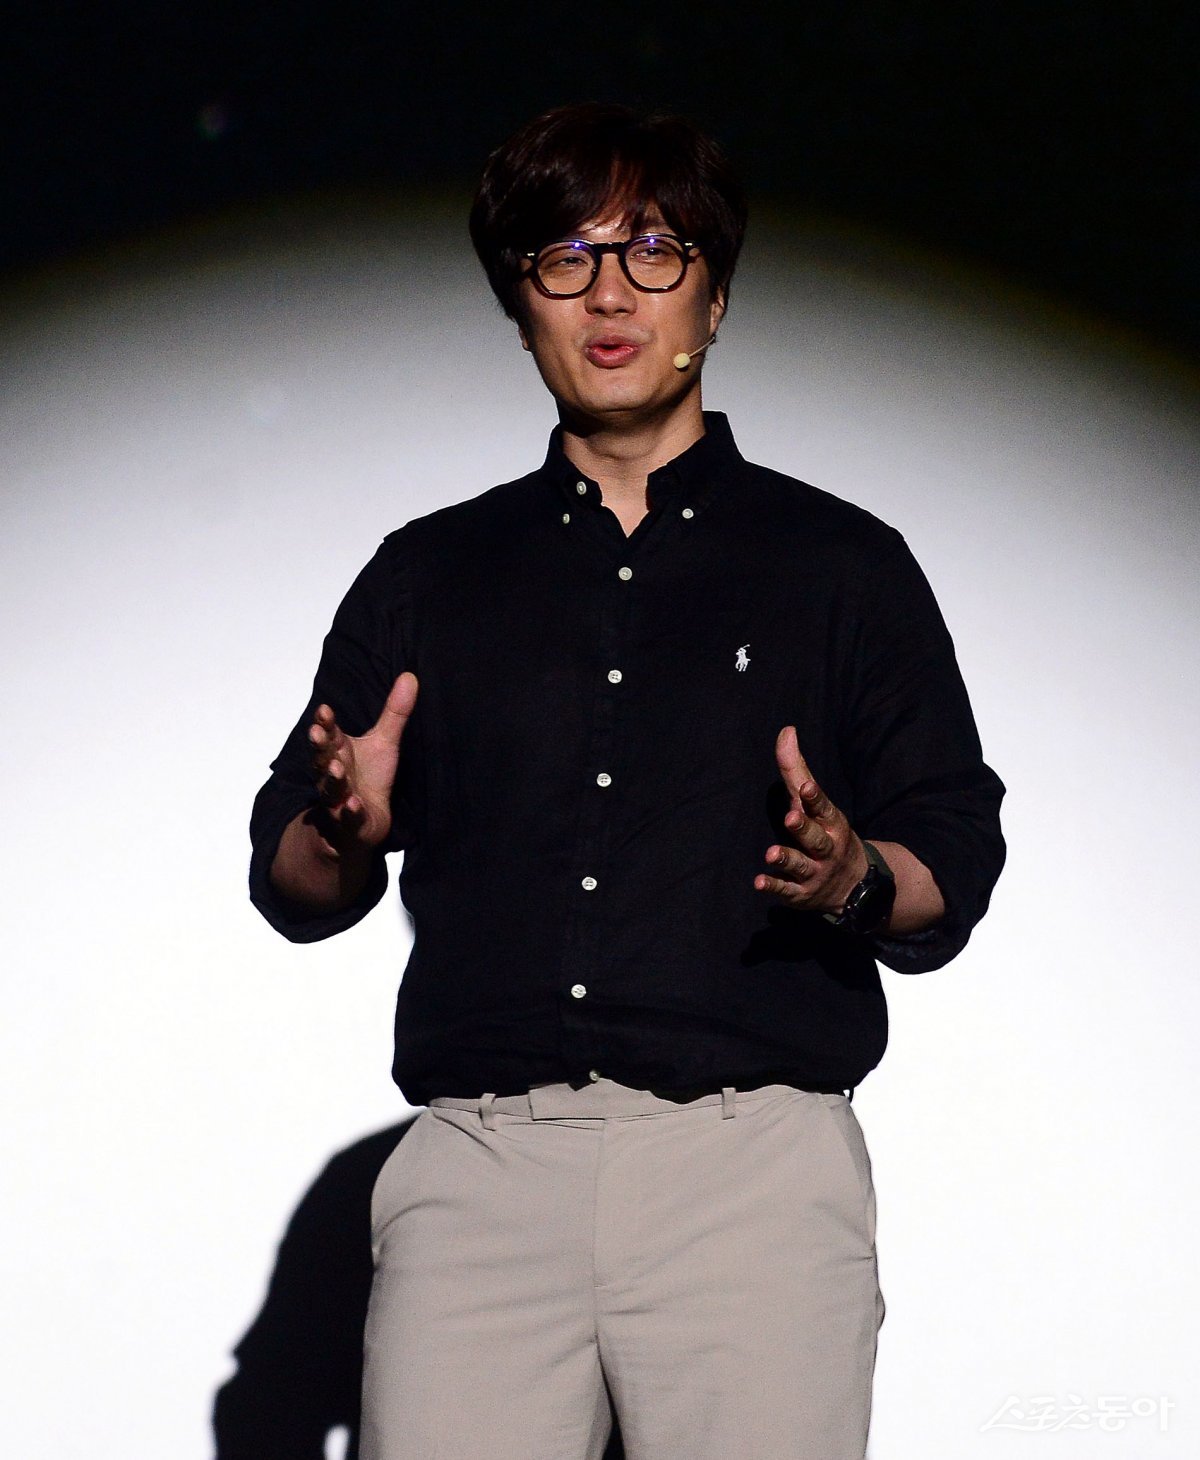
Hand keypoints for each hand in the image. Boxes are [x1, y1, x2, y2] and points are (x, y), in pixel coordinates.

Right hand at [307, 672, 418, 852]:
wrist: (362, 824)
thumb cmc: (369, 778)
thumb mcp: (385, 743)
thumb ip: (394, 713)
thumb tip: (410, 676)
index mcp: (338, 752)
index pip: (328, 735)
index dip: (325, 724)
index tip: (324, 710)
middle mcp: (332, 774)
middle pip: (322, 759)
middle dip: (319, 747)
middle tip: (318, 734)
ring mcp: (338, 800)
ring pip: (331, 789)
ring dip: (332, 779)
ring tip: (336, 769)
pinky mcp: (350, 824)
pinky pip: (348, 819)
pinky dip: (349, 812)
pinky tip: (353, 805)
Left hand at [754, 725, 867, 915]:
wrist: (855, 886)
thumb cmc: (827, 833)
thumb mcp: (816, 803)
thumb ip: (796, 770)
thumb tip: (786, 730)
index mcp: (830, 823)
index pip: (823, 808)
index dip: (815, 798)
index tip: (806, 788)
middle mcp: (825, 848)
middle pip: (815, 838)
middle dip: (803, 828)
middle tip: (790, 818)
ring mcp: (814, 872)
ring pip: (801, 865)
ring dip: (786, 859)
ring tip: (771, 853)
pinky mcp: (801, 893)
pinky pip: (787, 891)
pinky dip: (774, 887)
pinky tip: (759, 882)